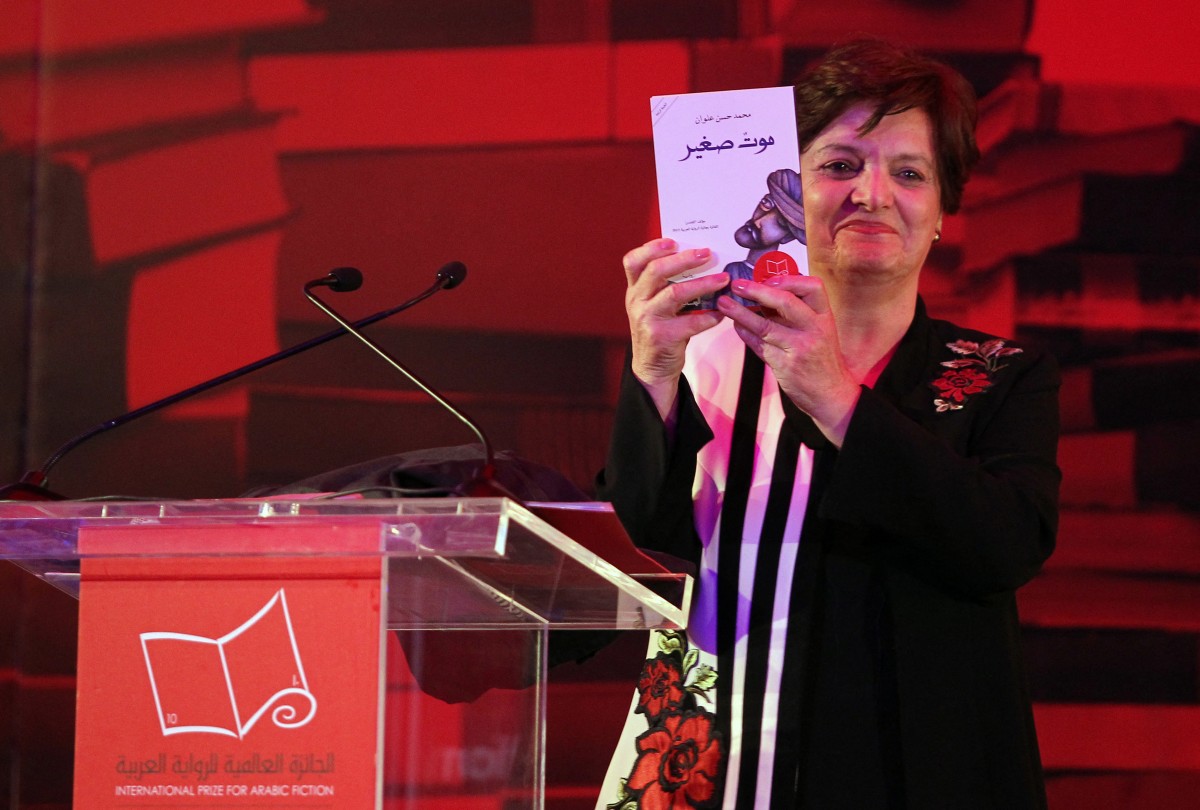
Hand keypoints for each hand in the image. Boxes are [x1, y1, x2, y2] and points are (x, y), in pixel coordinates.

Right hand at [623, 239, 727, 419]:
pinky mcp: (661, 337)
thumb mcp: (654, 304)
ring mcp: (647, 320)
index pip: (633, 262)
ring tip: (723, 279)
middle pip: (656, 271)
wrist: (652, 368)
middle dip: (683, 259)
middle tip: (707, 253)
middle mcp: (637, 302)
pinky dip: (708, 317)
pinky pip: (689, 323)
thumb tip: (697, 259)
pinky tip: (720, 313)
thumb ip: (665, 285)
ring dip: (702, 284)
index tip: (673, 241)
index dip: (651, 248)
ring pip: (674, 294)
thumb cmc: (660, 329)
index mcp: (635, 290)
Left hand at [716, 275, 860, 445]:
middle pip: (785, 302)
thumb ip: (799, 313)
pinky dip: (745, 334)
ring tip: (724, 304)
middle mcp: (814, 329)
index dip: (788, 279)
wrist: (831, 394)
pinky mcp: (785, 365)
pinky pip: (759, 345)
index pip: (812, 286)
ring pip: (765, 325)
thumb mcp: (821, 330)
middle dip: (757, 290)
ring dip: (741, 313)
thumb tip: (766, 291)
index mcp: (825, 316)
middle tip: (737, 285)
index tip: (767, 278)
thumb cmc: (822, 359)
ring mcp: (800, 348)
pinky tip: (735, 325)